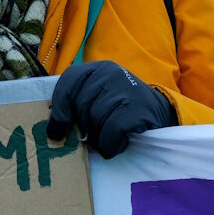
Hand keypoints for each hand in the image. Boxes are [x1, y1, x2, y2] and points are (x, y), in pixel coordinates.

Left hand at [46, 61, 176, 158]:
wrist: (160, 113)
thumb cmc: (121, 110)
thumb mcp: (99, 98)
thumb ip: (77, 105)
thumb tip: (53, 130)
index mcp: (96, 69)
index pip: (68, 82)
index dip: (59, 109)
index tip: (56, 130)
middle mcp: (111, 73)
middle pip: (80, 105)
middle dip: (83, 127)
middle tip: (92, 137)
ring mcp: (126, 88)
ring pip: (95, 120)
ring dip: (98, 138)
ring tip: (106, 140)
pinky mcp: (139, 108)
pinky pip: (111, 131)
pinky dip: (110, 144)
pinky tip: (116, 145)